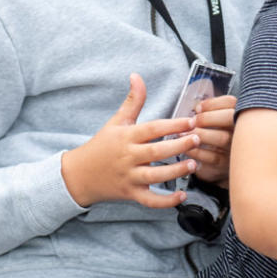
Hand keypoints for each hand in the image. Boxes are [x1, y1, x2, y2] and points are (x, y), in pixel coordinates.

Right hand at [61, 73, 199, 208]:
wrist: (79, 175)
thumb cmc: (102, 145)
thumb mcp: (116, 121)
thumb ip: (132, 101)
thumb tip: (137, 75)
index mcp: (126, 137)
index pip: (152, 129)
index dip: (173, 124)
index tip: (191, 120)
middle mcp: (128, 157)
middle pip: (156, 152)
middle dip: (179, 145)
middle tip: (197, 138)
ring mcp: (129, 177)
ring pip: (155, 176)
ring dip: (176, 172)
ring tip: (194, 164)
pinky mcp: (130, 194)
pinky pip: (150, 201)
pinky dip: (166, 202)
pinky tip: (183, 195)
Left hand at [188, 94, 235, 184]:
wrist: (220, 166)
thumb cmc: (217, 138)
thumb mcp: (217, 122)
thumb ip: (210, 112)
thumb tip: (197, 108)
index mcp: (238, 116)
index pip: (230, 102)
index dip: (212, 103)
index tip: (197, 108)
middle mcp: (241, 131)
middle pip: (229, 117)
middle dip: (207, 117)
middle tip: (193, 121)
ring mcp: (235, 148)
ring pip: (222, 137)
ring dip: (200, 134)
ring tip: (185, 134)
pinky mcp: (226, 164)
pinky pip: (212, 157)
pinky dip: (197, 151)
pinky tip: (187, 148)